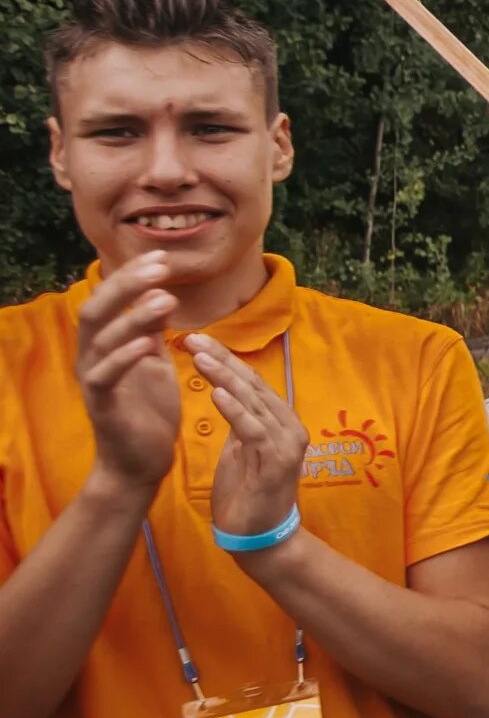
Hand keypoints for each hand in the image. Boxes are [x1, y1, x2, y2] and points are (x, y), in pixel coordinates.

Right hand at [76, 252, 181, 495]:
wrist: (142, 461)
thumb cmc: (149, 410)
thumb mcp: (154, 362)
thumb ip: (152, 331)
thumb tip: (159, 294)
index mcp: (106, 344)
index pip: (111, 299)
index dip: (132, 276)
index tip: (163, 257)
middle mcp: (92, 357)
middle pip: (97, 309)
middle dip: (127, 284)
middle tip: (160, 266)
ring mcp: (94, 380)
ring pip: (101, 338)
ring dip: (133, 315)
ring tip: (166, 298)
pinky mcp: (102, 405)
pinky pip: (105, 375)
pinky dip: (124, 356)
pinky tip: (147, 343)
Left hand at [185, 336, 308, 542]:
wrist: (260, 538)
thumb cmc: (247, 494)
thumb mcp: (240, 450)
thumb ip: (239, 421)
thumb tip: (225, 391)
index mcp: (281, 421)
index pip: (251, 381)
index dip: (225, 358)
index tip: (196, 340)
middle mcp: (290, 427)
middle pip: (252, 384)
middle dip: (221, 359)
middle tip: (192, 338)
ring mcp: (288, 444)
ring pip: (253, 402)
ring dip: (225, 377)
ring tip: (199, 357)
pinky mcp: (277, 463)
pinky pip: (254, 429)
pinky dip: (236, 409)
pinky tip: (216, 393)